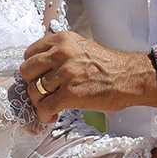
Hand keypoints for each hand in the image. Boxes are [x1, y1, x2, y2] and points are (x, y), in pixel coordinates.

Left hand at [20, 32, 156, 121]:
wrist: (130, 78)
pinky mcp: (70, 94)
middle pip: (26, 71)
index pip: (30, 53)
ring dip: (38, 102)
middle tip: (42, 92)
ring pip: (32, 91)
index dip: (32, 67)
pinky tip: (51, 117)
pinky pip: (44, 107)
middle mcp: (61, 54)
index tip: (38, 76)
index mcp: (62, 40)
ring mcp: (65, 74)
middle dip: (31, 84)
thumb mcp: (82, 47)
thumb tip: (42, 64)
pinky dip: (44, 115)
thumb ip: (61, 51)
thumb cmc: (108, 66)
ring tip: (49, 106)